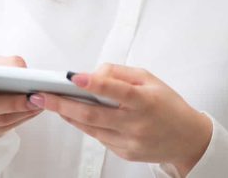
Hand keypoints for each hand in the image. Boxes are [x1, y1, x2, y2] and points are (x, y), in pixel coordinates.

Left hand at [29, 63, 212, 174]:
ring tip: (48, 102)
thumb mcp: (149, 79)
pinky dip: (83, 125)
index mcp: (145, 101)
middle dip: (62, 104)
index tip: (73, 77)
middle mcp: (136, 124)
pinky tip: (71, 114)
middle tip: (40, 95)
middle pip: (93, 115)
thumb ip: (120, 74)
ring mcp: (129, 142)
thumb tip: (93, 74)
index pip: (116, 91)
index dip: (94, 84)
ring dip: (67, 115)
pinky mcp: (124, 153)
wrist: (187, 139)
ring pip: (90, 128)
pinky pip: (98, 137)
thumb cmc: (168, 104)